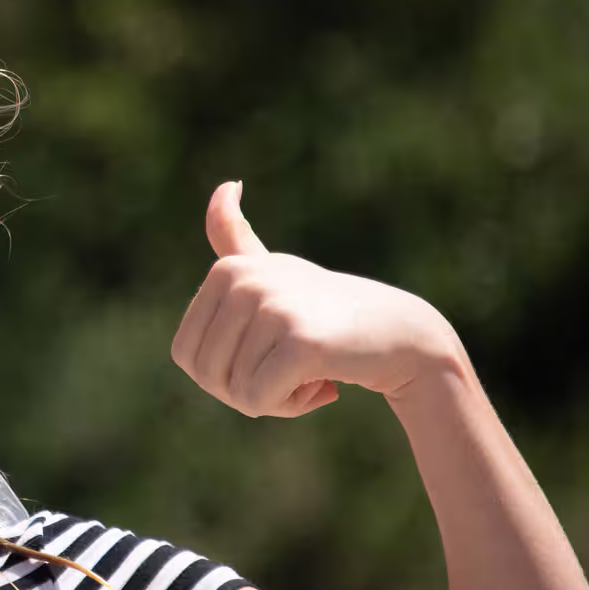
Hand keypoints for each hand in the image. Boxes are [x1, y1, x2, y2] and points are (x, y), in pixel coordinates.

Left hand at [170, 181, 463, 414]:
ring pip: (235, 393)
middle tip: (293, 369)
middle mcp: (243, 281)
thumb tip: (225, 184)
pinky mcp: (298, 341)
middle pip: (207, 377)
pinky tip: (325, 383)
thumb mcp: (274, 270)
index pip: (186, 356)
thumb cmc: (327, 308)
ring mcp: (271, 307)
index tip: (268, 353)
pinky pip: (258, 401)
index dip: (224, 375)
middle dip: (247, 390)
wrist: (402, 333)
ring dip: (275, 399)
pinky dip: (291, 405)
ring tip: (312, 370)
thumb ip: (237, 238)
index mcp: (226, 270)